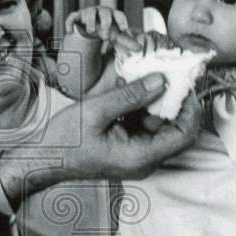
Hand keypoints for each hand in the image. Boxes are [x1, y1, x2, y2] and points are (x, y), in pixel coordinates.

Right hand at [0, 74, 200, 202]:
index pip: (184, 135)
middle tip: (172, 74)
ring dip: (161, 102)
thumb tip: (161, 80)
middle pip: (178, 131)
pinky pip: (147, 127)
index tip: (183, 83)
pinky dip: (146, 108)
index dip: (190, 108)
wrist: (44, 158)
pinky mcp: (130, 148)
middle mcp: (144, 160)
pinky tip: (137, 88)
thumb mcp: (96, 111)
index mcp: (139, 156)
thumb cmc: (65, 139)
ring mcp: (138, 155)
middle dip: (177, 102)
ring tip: (154, 76)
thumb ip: (130, 96)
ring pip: (163, 126)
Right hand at [64, 7, 140, 55]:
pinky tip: (70, 32)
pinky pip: (72, 17)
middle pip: (105, 12)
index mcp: (112, 15)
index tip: (123, 29)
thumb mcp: (116, 36)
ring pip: (89, 12)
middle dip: (106, 22)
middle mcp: (100, 12)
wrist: (90, 28)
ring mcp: (88, 13)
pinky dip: (70, 24)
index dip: (121, 21)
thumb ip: (126, 41)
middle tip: (106, 36)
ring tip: (91, 32)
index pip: (118, 15)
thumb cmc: (105, 30)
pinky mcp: (76, 17)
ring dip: (90, 22)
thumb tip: (139, 48)